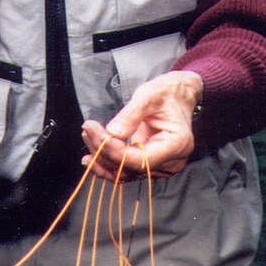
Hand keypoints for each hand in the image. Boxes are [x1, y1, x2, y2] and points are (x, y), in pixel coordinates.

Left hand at [81, 71, 202, 182]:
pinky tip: (92, 152)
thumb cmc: (167, 93)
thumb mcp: (149, 96)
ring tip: (88, 135)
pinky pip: (125, 170)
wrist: (177, 96)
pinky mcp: (149, 164)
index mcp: (177, 145)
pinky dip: (107, 161)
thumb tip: (112, 133)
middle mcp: (171, 162)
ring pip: (124, 173)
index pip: (140, 160)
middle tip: (88, 129)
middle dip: (104, 151)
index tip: (96, 133)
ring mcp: (161, 166)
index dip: (114, 151)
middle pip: (130, 169)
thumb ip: (131, 115)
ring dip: (102, 157)